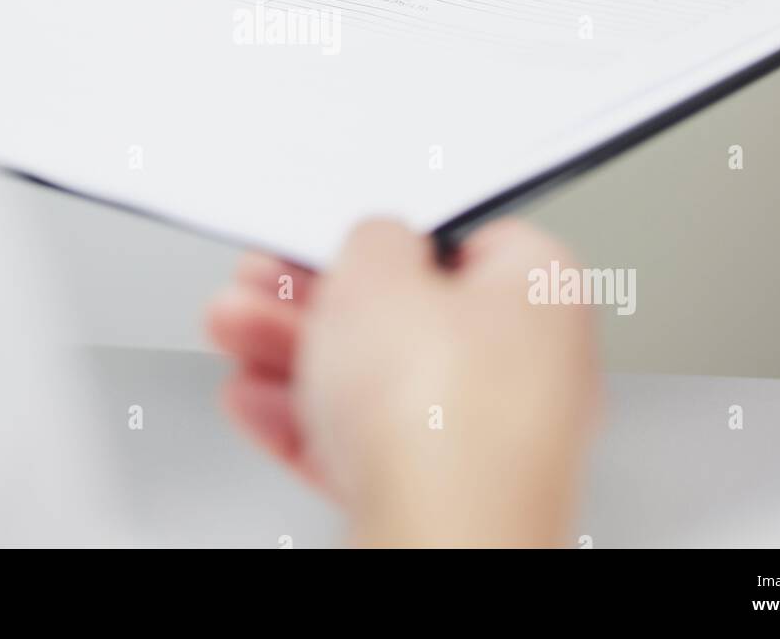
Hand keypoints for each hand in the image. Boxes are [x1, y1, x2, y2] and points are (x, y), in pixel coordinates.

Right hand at [206, 218, 598, 546]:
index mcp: (541, 292)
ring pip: (379, 383)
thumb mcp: (378, 272)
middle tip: (262, 289)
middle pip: (407, 317)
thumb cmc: (439, 416)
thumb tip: (375, 243)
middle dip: (315, 301)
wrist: (439, 542)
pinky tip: (258, 403)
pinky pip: (372, 445)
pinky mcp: (449, 496)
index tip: (330, 242)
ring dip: (296, 354)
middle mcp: (533, 367)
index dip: (386, 237)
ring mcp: (493, 440)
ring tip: (237, 334)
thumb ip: (374, 238)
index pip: (461, 240)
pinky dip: (311, 422)